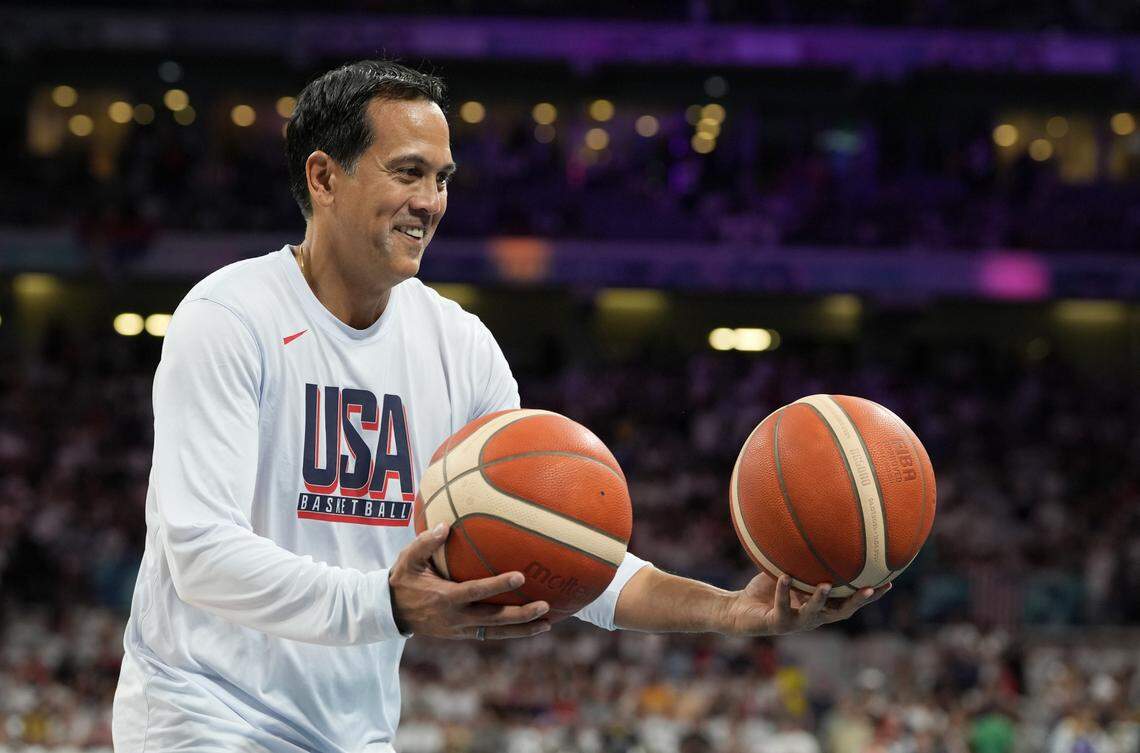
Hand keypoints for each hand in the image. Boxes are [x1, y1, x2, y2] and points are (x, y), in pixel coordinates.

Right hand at [388, 522, 551, 639]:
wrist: (389, 612)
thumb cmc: (402, 580)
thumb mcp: (407, 559)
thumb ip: (425, 543)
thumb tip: (445, 525)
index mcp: (444, 597)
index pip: (476, 591)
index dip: (498, 585)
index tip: (520, 577)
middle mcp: (455, 617)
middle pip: (493, 619)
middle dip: (520, 615)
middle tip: (545, 606)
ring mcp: (459, 629)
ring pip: (495, 632)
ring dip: (522, 629)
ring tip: (547, 623)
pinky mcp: (462, 634)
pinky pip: (490, 634)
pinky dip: (510, 632)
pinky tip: (530, 626)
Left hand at [723, 572, 889, 636]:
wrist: (740, 611)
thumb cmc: (768, 589)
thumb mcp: (789, 570)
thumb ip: (803, 558)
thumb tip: (815, 526)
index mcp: (822, 606)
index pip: (851, 600)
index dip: (871, 594)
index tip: (890, 581)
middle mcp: (814, 616)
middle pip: (843, 611)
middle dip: (858, 601)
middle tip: (871, 588)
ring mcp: (797, 621)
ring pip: (814, 613)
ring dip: (820, 600)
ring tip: (825, 585)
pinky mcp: (777, 623)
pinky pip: (782, 605)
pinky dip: (783, 591)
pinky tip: (784, 576)